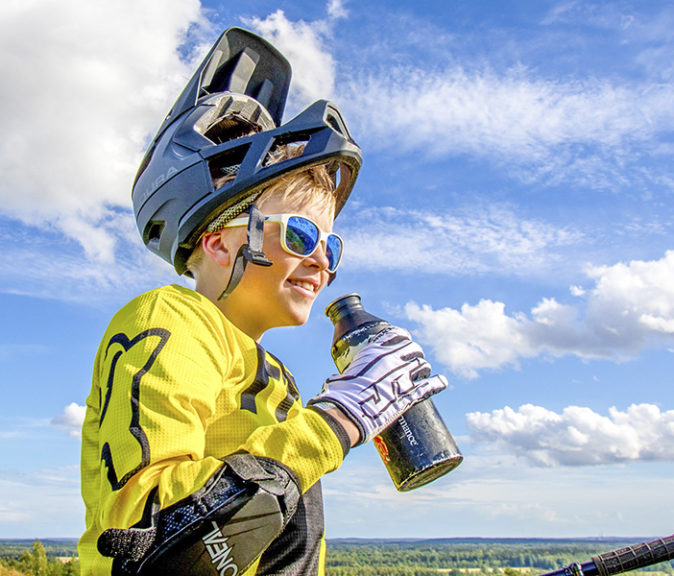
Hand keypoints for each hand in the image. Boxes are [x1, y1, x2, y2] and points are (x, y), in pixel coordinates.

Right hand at [309, 327, 446, 444]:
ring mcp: (402, 376)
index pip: (396, 334)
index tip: (404, 341)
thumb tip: (336, 382)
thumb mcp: (342, 375)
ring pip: (423, 364)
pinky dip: (438, 383)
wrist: (347, 412)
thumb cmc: (339, 395)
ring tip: (424, 372)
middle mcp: (391, 359)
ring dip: (424, 367)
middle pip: (413, 348)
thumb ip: (346, 375)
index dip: (402, 338)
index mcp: (375, 351)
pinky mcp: (409, 395)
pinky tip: (442, 382)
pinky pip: (429, 386)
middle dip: (415, 353)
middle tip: (413, 360)